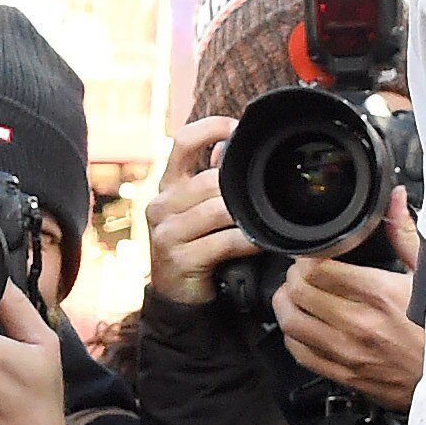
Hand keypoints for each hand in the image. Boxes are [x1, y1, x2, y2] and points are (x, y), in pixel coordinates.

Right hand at [142, 117, 248, 305]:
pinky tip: (259, 243)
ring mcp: (166, 232)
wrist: (177, 297)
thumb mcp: (198, 209)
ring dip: (246, 217)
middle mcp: (160, 204)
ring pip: (218, 210)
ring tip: (264, 222)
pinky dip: (247, 242)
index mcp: (167, 185)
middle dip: (239, 191)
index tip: (237, 129)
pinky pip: (223, 242)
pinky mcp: (178, 258)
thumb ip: (210, 178)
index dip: (211, 128)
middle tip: (263, 199)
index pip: (183, 141)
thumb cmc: (195, 246)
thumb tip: (226, 145)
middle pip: (209, 180)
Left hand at [272, 196, 423, 403]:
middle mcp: (359, 324)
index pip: (317, 269)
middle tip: (301, 272)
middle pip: (299, 294)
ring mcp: (350, 353)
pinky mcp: (347, 377)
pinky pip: (302, 355)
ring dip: (287, 306)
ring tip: (295, 296)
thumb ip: (406, 234)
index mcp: (380, 293)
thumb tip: (395, 199)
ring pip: (292, 325)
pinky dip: (294, 337)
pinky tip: (304, 326)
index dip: (307, 257)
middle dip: (293, 277)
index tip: (312, 254)